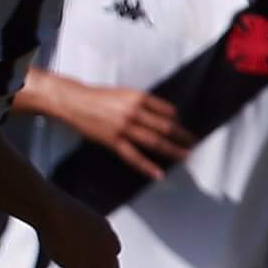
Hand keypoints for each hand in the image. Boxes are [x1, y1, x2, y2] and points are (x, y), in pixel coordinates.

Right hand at [38, 196, 120, 267]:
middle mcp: (108, 248)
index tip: (78, 264)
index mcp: (107, 232)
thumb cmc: (53, 210)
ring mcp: (98, 260)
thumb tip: (66, 242)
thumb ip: (77, 233)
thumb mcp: (73, 220)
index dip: (98, 263)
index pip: (113, 254)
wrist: (50, 210)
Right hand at [57, 81, 193, 178]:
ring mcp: (124, 128)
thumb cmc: (98, 97)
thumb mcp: (124, 93)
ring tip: (184, 156)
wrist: (74, 102)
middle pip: (165, 127)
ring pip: (154, 141)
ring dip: (172, 150)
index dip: (177, 120)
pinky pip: (134, 157)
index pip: (167, 110)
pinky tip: (158, 174)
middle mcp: (134, 112)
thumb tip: (160, 117)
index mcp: (139, 97)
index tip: (181, 127)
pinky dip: (147, 166)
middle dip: (181, 136)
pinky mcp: (113, 141)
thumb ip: (141, 104)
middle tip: (193, 142)